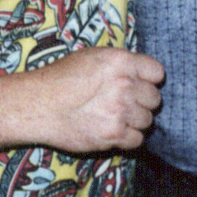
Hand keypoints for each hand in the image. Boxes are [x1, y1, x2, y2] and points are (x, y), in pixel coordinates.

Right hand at [13, 47, 163, 152]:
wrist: (39, 104)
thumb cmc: (62, 76)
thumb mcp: (93, 56)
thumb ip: (120, 63)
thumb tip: (137, 71)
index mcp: (122, 61)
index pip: (157, 72)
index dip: (150, 79)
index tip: (141, 83)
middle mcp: (125, 85)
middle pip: (154, 98)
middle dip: (143, 101)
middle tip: (127, 102)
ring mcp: (120, 111)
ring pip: (148, 120)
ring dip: (136, 120)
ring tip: (118, 116)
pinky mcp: (113, 135)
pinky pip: (137, 140)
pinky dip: (129, 138)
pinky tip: (115, 130)